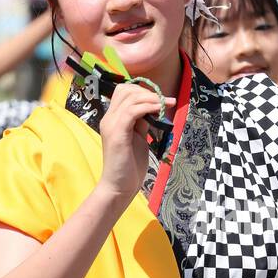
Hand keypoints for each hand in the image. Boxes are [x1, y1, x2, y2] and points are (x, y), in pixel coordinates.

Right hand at [96, 82, 166, 198]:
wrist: (119, 186)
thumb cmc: (129, 165)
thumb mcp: (138, 138)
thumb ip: (141, 123)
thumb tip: (151, 110)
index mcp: (112, 119)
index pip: (123, 92)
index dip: (142, 91)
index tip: (159, 99)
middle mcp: (109, 118)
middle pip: (126, 90)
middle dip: (148, 92)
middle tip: (164, 101)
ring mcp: (111, 125)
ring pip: (130, 97)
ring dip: (152, 98)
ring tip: (167, 104)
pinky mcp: (117, 133)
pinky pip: (132, 111)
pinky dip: (148, 107)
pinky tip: (160, 111)